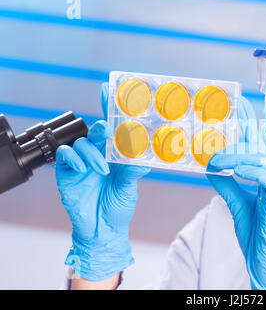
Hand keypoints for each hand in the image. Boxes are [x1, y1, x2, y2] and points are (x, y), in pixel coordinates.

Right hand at [56, 82, 150, 280]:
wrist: (102, 231)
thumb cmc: (118, 207)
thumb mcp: (129, 187)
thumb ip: (132, 172)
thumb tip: (144, 159)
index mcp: (115, 154)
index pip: (113, 128)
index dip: (111, 108)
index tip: (110, 88)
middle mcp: (98, 154)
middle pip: (96, 131)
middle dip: (101, 127)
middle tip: (106, 130)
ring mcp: (81, 162)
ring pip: (81, 142)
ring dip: (91, 152)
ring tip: (102, 169)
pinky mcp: (67, 172)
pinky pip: (66, 155)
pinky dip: (75, 158)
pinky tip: (85, 169)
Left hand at [206, 96, 265, 289]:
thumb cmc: (257, 234)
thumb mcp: (236, 204)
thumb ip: (227, 185)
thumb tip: (212, 167)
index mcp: (264, 176)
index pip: (254, 145)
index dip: (246, 124)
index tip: (237, 104)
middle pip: (257, 146)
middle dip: (240, 130)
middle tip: (220, 123)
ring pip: (259, 158)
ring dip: (235, 156)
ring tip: (216, 159)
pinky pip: (265, 176)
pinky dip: (248, 170)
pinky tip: (233, 169)